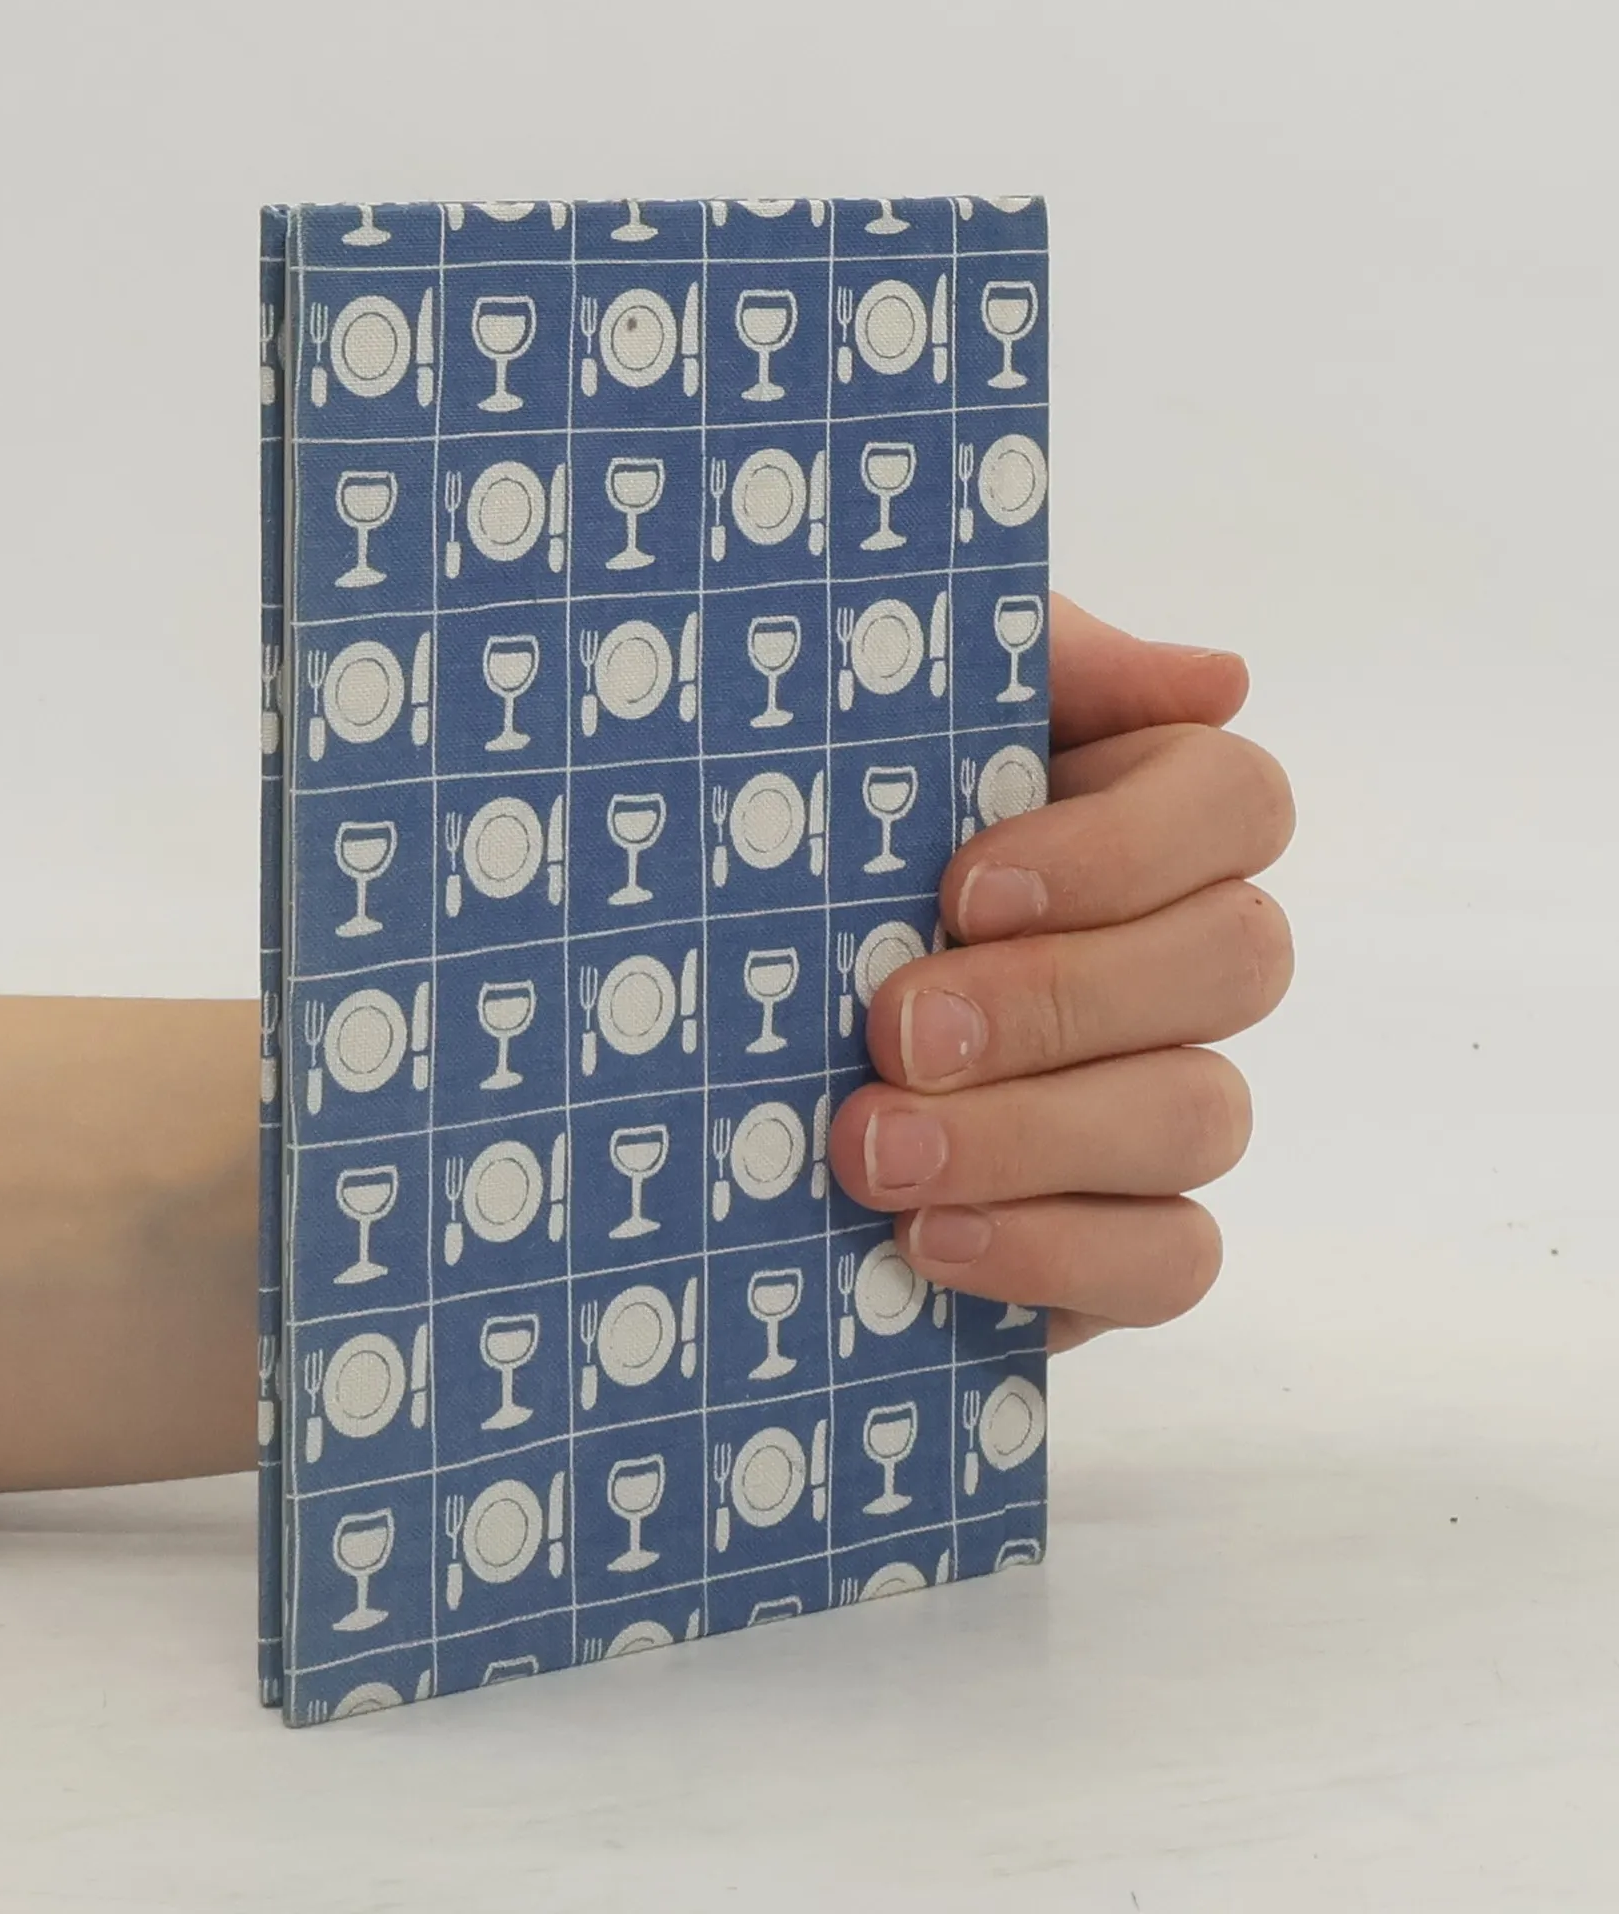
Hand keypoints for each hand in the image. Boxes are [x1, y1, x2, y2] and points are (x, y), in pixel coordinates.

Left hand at [827, 596, 1294, 1353]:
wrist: (695, 1029)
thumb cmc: (799, 842)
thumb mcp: (882, 720)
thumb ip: (1035, 668)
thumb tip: (1216, 678)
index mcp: (1133, 817)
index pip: (1236, 803)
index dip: (1124, 848)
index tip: (962, 888)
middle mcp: (1173, 961)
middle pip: (1235, 961)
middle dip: (1057, 999)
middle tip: (893, 1028)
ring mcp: (1155, 1104)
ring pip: (1203, 1117)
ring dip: (1033, 1135)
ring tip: (868, 1151)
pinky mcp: (1114, 1236)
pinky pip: (1171, 1262)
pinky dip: (1059, 1255)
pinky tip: (926, 1238)